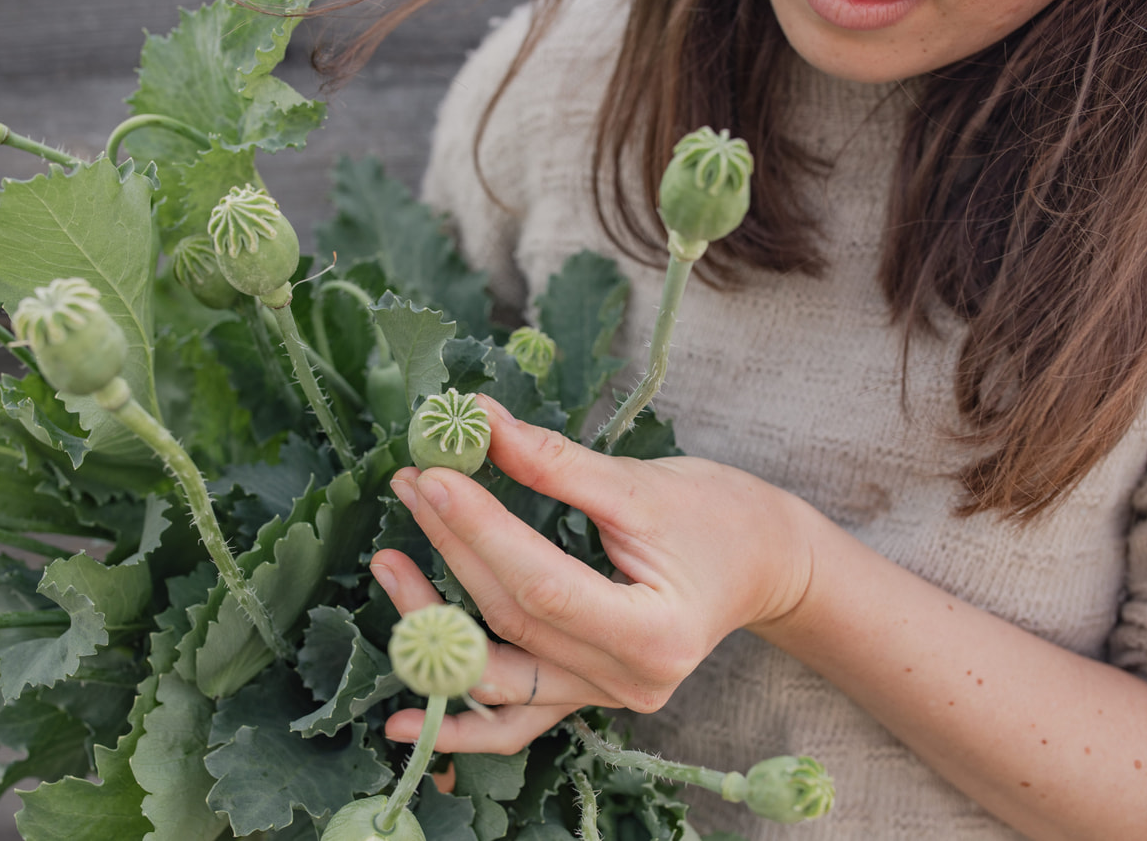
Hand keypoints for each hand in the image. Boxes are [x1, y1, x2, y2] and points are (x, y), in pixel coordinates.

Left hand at [372, 394, 813, 751]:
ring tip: (385, 565)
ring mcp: (603, 699)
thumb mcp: (642, 484)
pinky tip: (402, 724)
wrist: (760, 565)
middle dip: (453, 550)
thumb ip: (557, 464)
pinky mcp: (583, 696)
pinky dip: (460, 724)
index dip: (481, 531)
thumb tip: (478, 422)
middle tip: (412, 485)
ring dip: (432, 626)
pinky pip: (514, 719)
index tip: (435, 475)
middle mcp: (628, 682)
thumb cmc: (719, 517)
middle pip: (513, 620)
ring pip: (498, 675)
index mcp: (655, 633)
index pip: (542, 583)